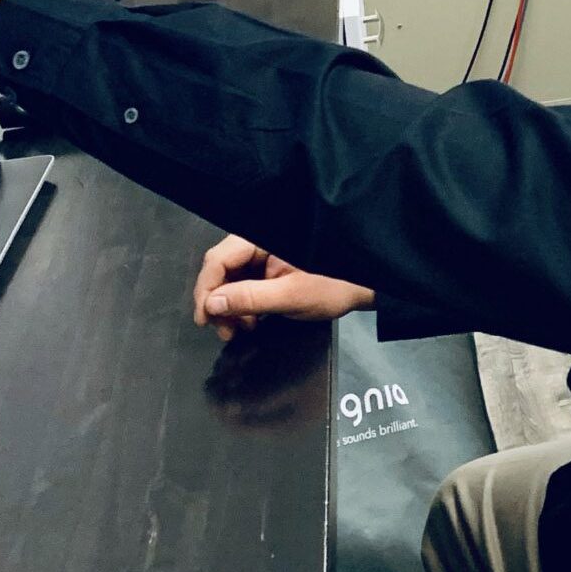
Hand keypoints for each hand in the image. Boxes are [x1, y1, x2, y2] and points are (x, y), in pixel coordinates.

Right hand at [192, 235, 373, 341]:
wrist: (366, 286)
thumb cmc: (333, 285)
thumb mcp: (291, 296)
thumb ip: (250, 299)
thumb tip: (210, 305)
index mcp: (261, 239)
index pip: (218, 259)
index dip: (206, 290)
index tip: (204, 320)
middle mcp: (257, 243)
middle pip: (221, 270)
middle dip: (217, 303)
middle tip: (225, 332)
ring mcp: (263, 257)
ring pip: (230, 281)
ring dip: (228, 308)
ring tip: (239, 331)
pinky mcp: (270, 271)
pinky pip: (244, 286)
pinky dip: (242, 306)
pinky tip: (248, 324)